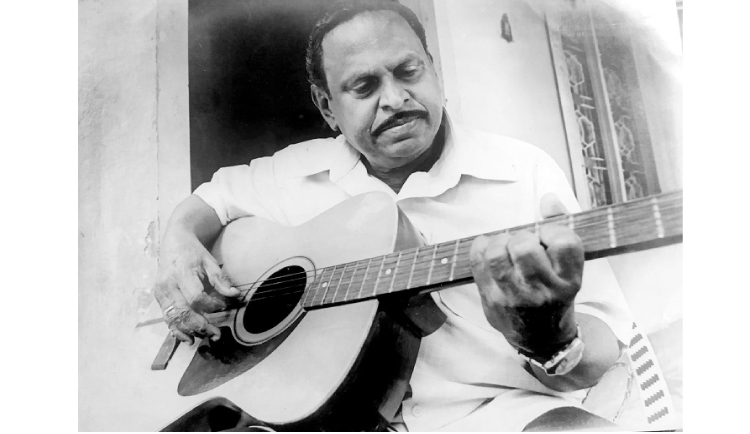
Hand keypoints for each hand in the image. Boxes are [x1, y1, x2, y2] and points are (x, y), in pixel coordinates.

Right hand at [153, 227, 240, 343]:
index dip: (211, 306)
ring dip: (189, 331)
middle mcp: (168, 285)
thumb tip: (234, 294)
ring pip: (173, 319)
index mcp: (181, 273)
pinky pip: (167, 319)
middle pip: (183, 312)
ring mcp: (161, 293)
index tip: (223, 307)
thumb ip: (220, 279)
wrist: (173, 243)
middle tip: (217, 334)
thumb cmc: (193, 252)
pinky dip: (177, 331)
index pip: (196, 297)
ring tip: (206, 337)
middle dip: (201, 326)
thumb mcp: (209, 261)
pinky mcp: (159, 299)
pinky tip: (189, 338)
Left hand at [470, 194, 583, 358]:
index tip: (547, 235)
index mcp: (570, 280)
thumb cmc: (556, 294)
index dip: (553, 229)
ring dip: (499, 241)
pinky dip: (480, 247)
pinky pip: (477, 262)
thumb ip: (562, 228)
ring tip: (506, 246)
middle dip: (522, 236)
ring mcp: (514, 297)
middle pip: (524, 246)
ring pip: (497, 254)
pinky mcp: (491, 300)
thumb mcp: (569, 267)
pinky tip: (489, 249)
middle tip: (524, 243)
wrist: (541, 339)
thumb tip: (548, 199)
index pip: (564, 242)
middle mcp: (543, 291)